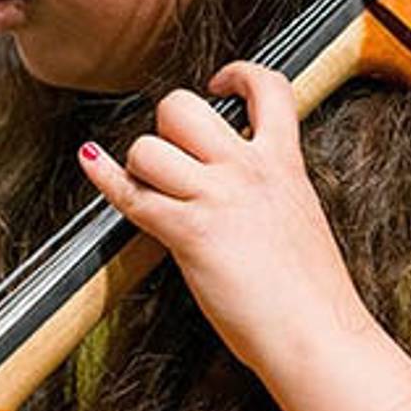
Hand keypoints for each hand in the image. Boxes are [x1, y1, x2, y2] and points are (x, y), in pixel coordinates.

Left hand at [78, 62, 369, 394]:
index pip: (268, 87)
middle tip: (172, 158)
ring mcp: (218, 198)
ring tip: (153, 190)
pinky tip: (91, 161)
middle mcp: (249, 170)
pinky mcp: (191, 233)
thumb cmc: (313, 295)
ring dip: (139, 166)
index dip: (238, 74)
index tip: (218, 85)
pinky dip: (104, 177)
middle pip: (183, 108)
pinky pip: (131, 193)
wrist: (320, 337)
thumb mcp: (302, 220)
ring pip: (149, 147)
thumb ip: (271, 192)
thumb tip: (239, 189)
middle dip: (166, 127)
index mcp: (284, 164)